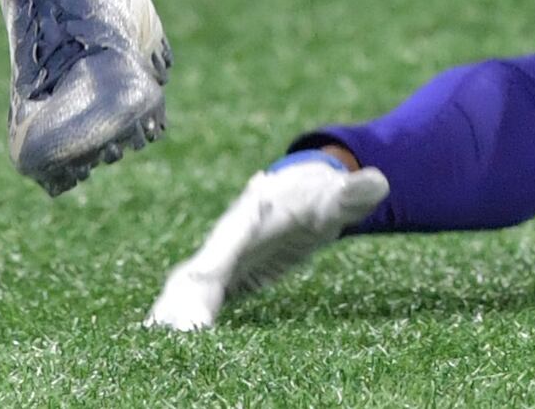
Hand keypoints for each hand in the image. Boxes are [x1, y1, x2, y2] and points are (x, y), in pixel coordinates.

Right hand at [145, 151, 388, 330]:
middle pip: (194, 275)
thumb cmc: (321, 193)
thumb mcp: (341, 195)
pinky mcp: (225, 278)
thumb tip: (379, 182)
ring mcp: (222, 259)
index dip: (208, 273)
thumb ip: (355, 192)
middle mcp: (227, 238)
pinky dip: (183, 325)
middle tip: (164, 341)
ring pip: (188, 293)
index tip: (194, 300)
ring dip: (172, 321)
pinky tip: (172, 352)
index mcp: (250, 216)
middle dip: (178, 307)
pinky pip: (199, 304)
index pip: (224, 246)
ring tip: (154, 352)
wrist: (304, 190)